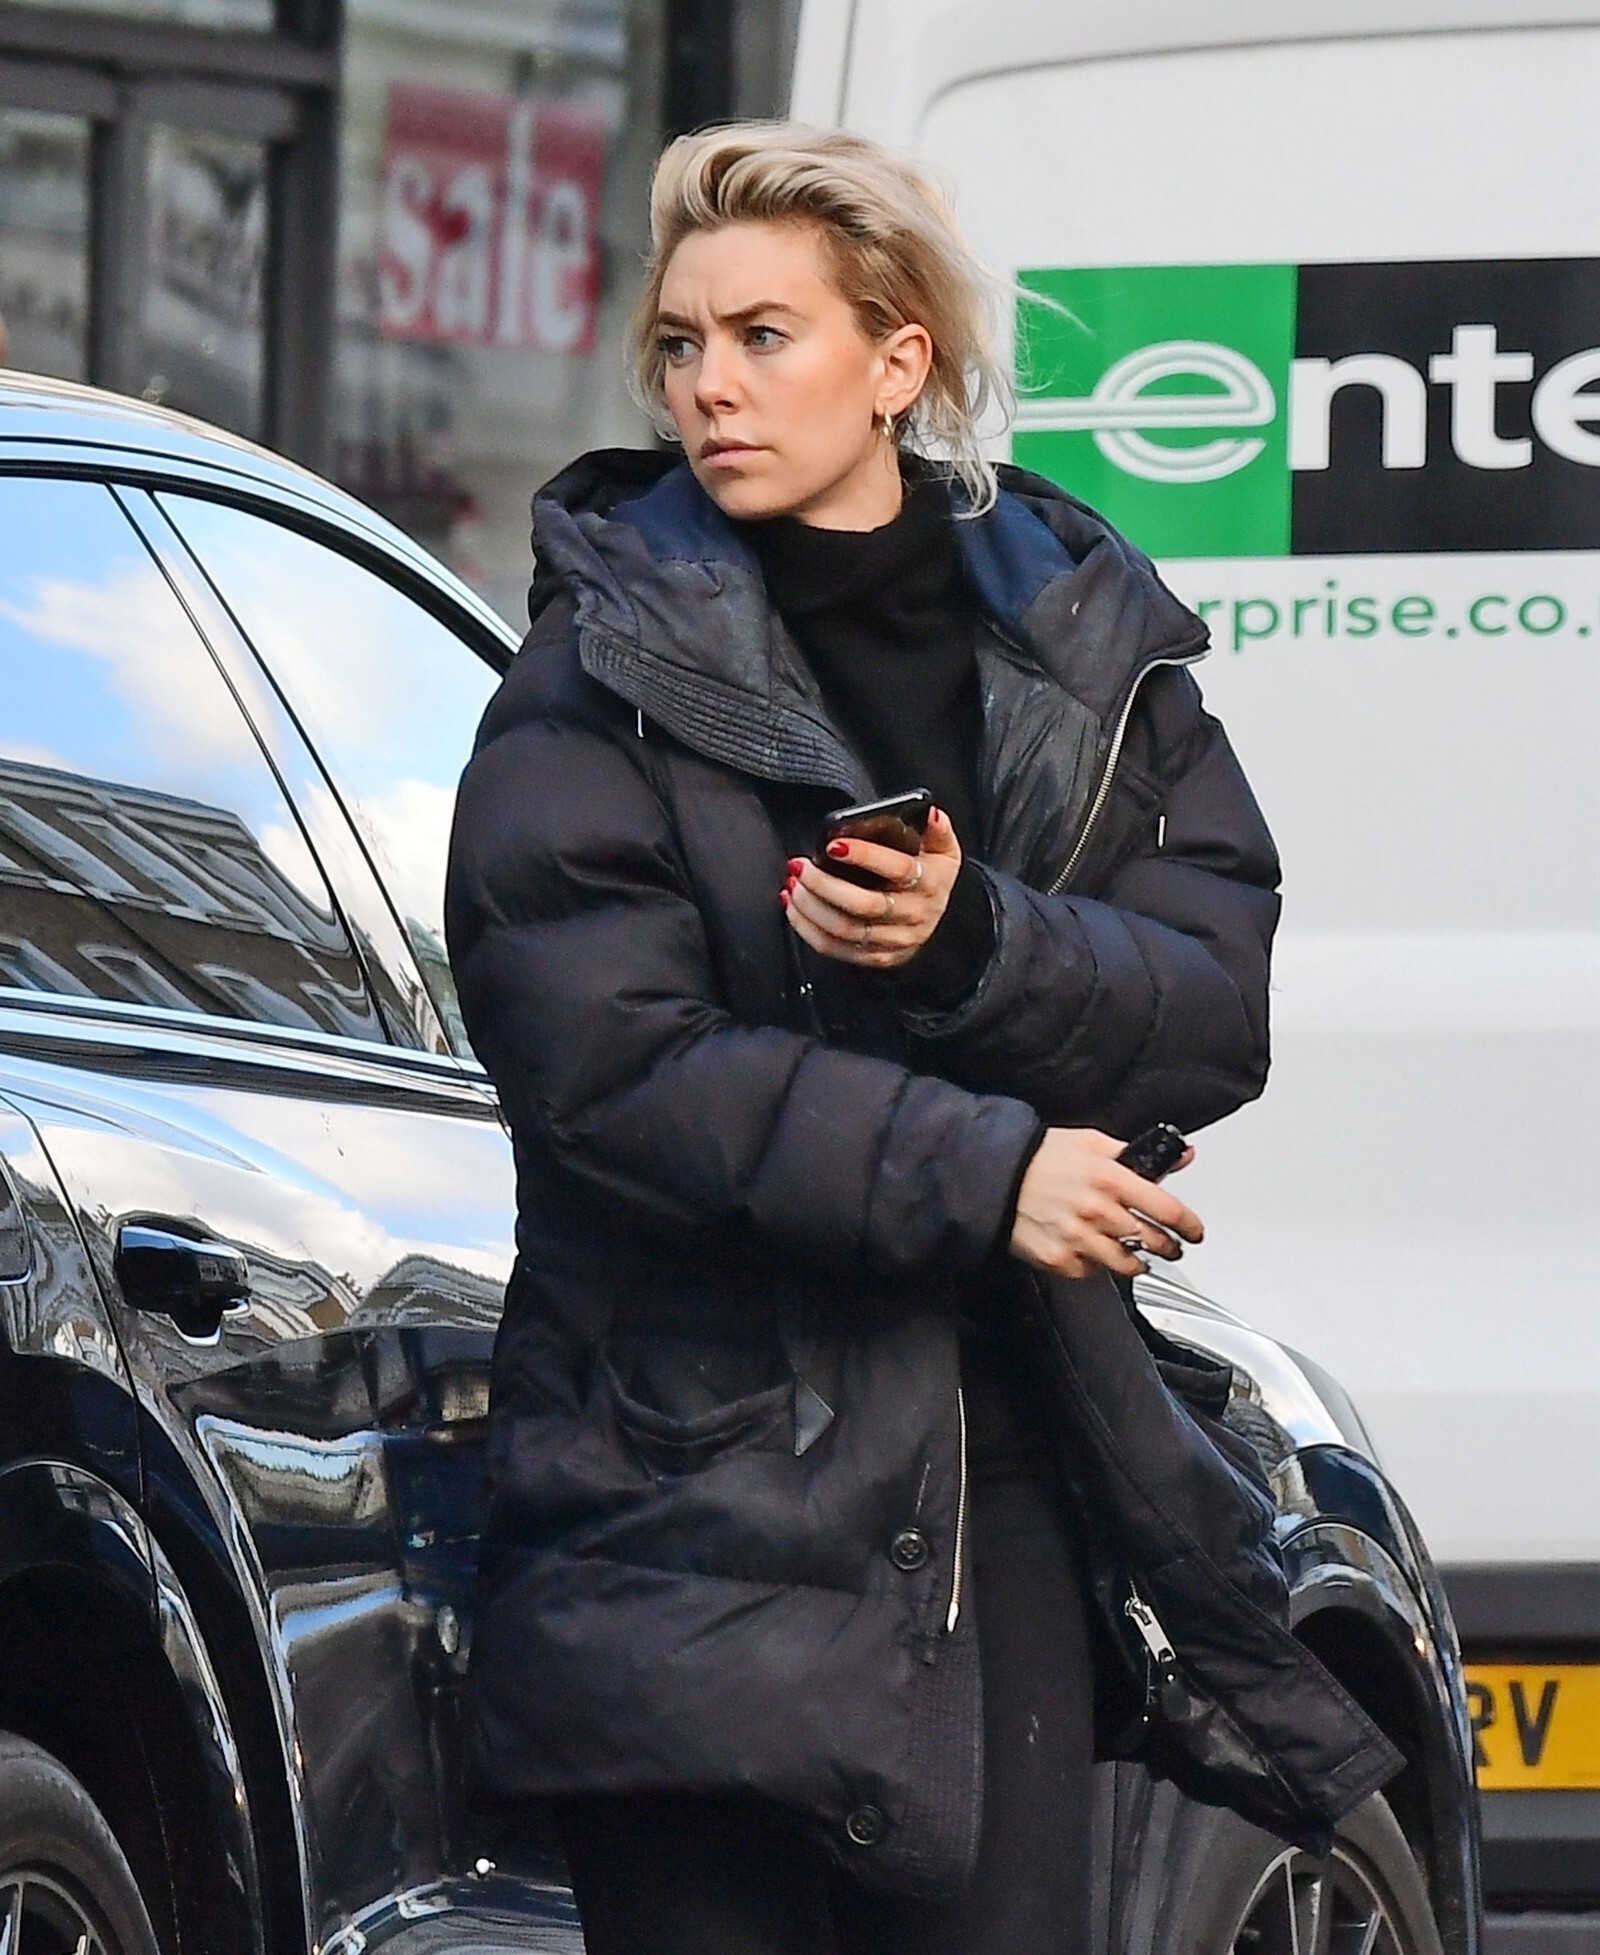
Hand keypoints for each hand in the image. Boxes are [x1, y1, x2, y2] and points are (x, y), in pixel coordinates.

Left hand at [780, 806, 961, 969]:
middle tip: (799, 866)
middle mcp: (913, 914)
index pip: (897, 869)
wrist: (941, 923)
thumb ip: (938, 830)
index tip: (834, 845)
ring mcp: (895, 940)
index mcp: (929, 882)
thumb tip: (932, 814)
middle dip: (823, 884)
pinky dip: (807, 929)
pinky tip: (794, 909)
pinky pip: (834, 948)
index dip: (864, 856)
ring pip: (844, 929)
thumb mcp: (945, 851)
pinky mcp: (876, 957)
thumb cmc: (933, 879)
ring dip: (810, 907)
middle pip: (863, 904)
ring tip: (793, 884)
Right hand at [1009, 1128, 1202, 1278]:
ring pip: (1126, 1264)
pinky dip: (1098, 1266)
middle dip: (1169, 1247)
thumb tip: (1182, 1155)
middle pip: (1152, 1241)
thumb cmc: (1042, 1157)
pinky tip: (1096, 1253)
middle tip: (1171, 1247)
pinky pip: (1092, 1272)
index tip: (1194, 1232)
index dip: (1189, 1225)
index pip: (1167, 1209)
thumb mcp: (1092, 1142)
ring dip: (1138, 1263)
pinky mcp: (1059, 1259)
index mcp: (1110, 1178)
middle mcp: (1097, 1211)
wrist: (994, 1177)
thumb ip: (1137, 1152)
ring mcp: (1078, 1238)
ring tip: (1139, 1257)